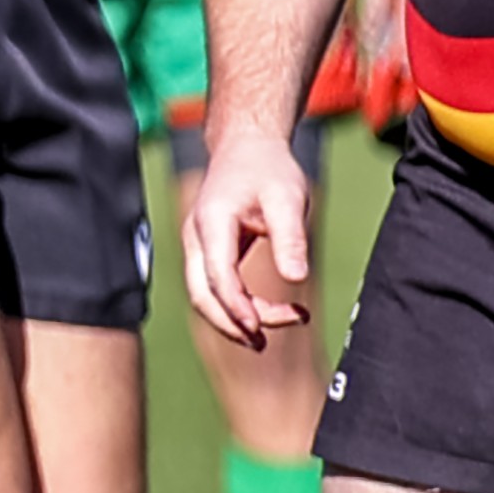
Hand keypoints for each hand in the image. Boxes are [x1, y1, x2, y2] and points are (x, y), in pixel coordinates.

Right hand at [183, 119, 315, 351]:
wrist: (246, 148)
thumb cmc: (268, 170)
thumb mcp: (288, 198)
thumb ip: (290, 238)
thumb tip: (297, 280)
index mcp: (212, 223)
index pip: (218, 276)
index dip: (237, 306)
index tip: (260, 328)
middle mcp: (196, 239)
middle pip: (202, 295)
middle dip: (230, 323)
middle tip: (263, 344)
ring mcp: (198, 247)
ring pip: (204, 296)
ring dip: (233, 319)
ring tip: (269, 336)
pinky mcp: (208, 253)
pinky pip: (214, 288)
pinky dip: (236, 306)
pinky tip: (264, 314)